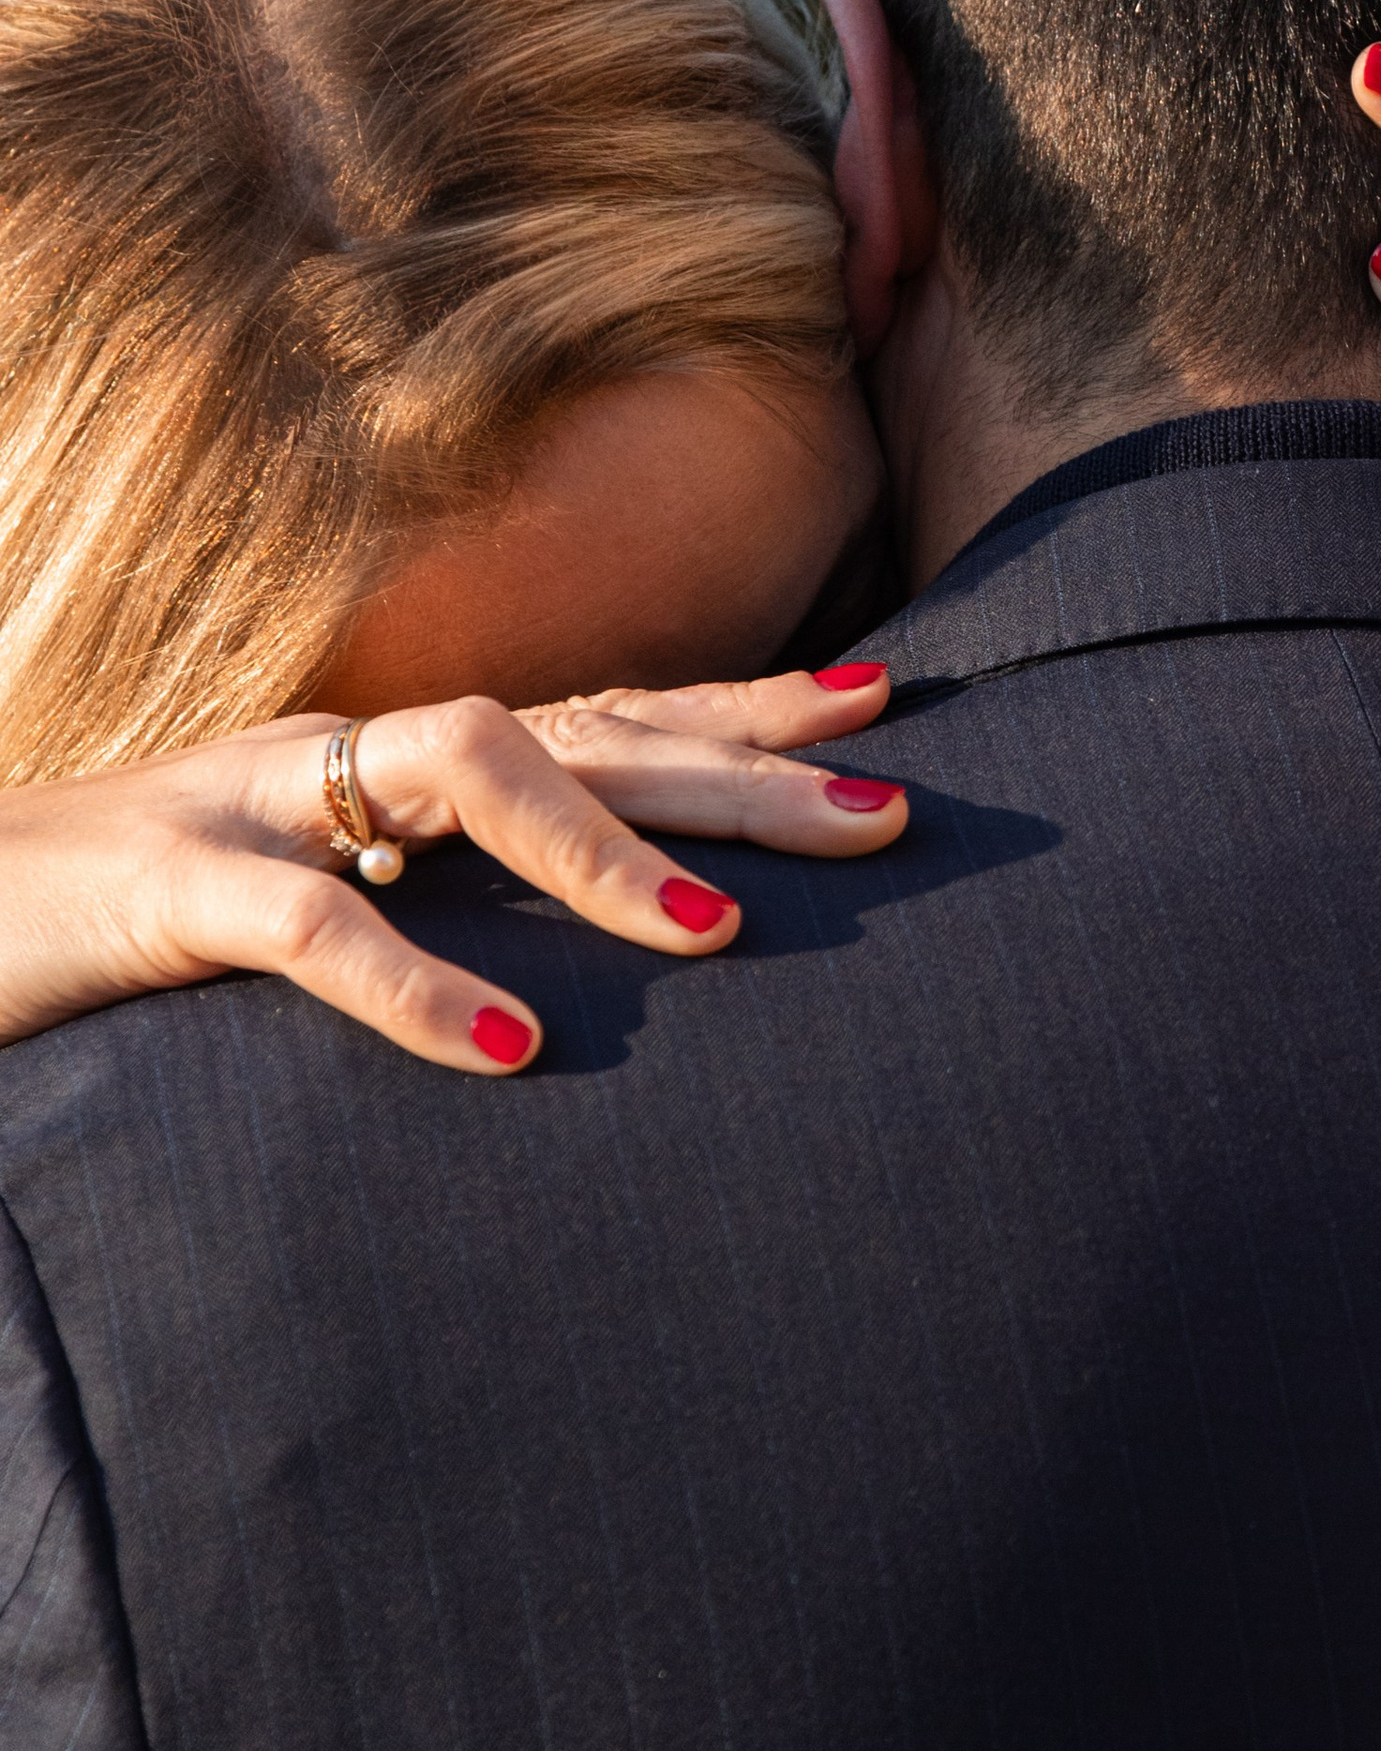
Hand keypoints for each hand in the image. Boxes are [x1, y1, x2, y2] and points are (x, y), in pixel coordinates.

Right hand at [0, 666, 906, 1071]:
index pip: (596, 713)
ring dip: (603, 848)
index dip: (739, 706)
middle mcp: (341, 760)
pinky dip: (411, 982)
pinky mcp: (158, 892)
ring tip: (725, 934)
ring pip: (463, 769)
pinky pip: (302, 925)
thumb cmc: (119, 945)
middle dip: (742, 770)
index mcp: (381, 772)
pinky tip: (511, 1044)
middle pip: (581, 728)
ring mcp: (250, 808)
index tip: (884, 708)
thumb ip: (429, 922)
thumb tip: (577, 992)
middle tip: (891, 819)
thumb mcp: (300, 919)